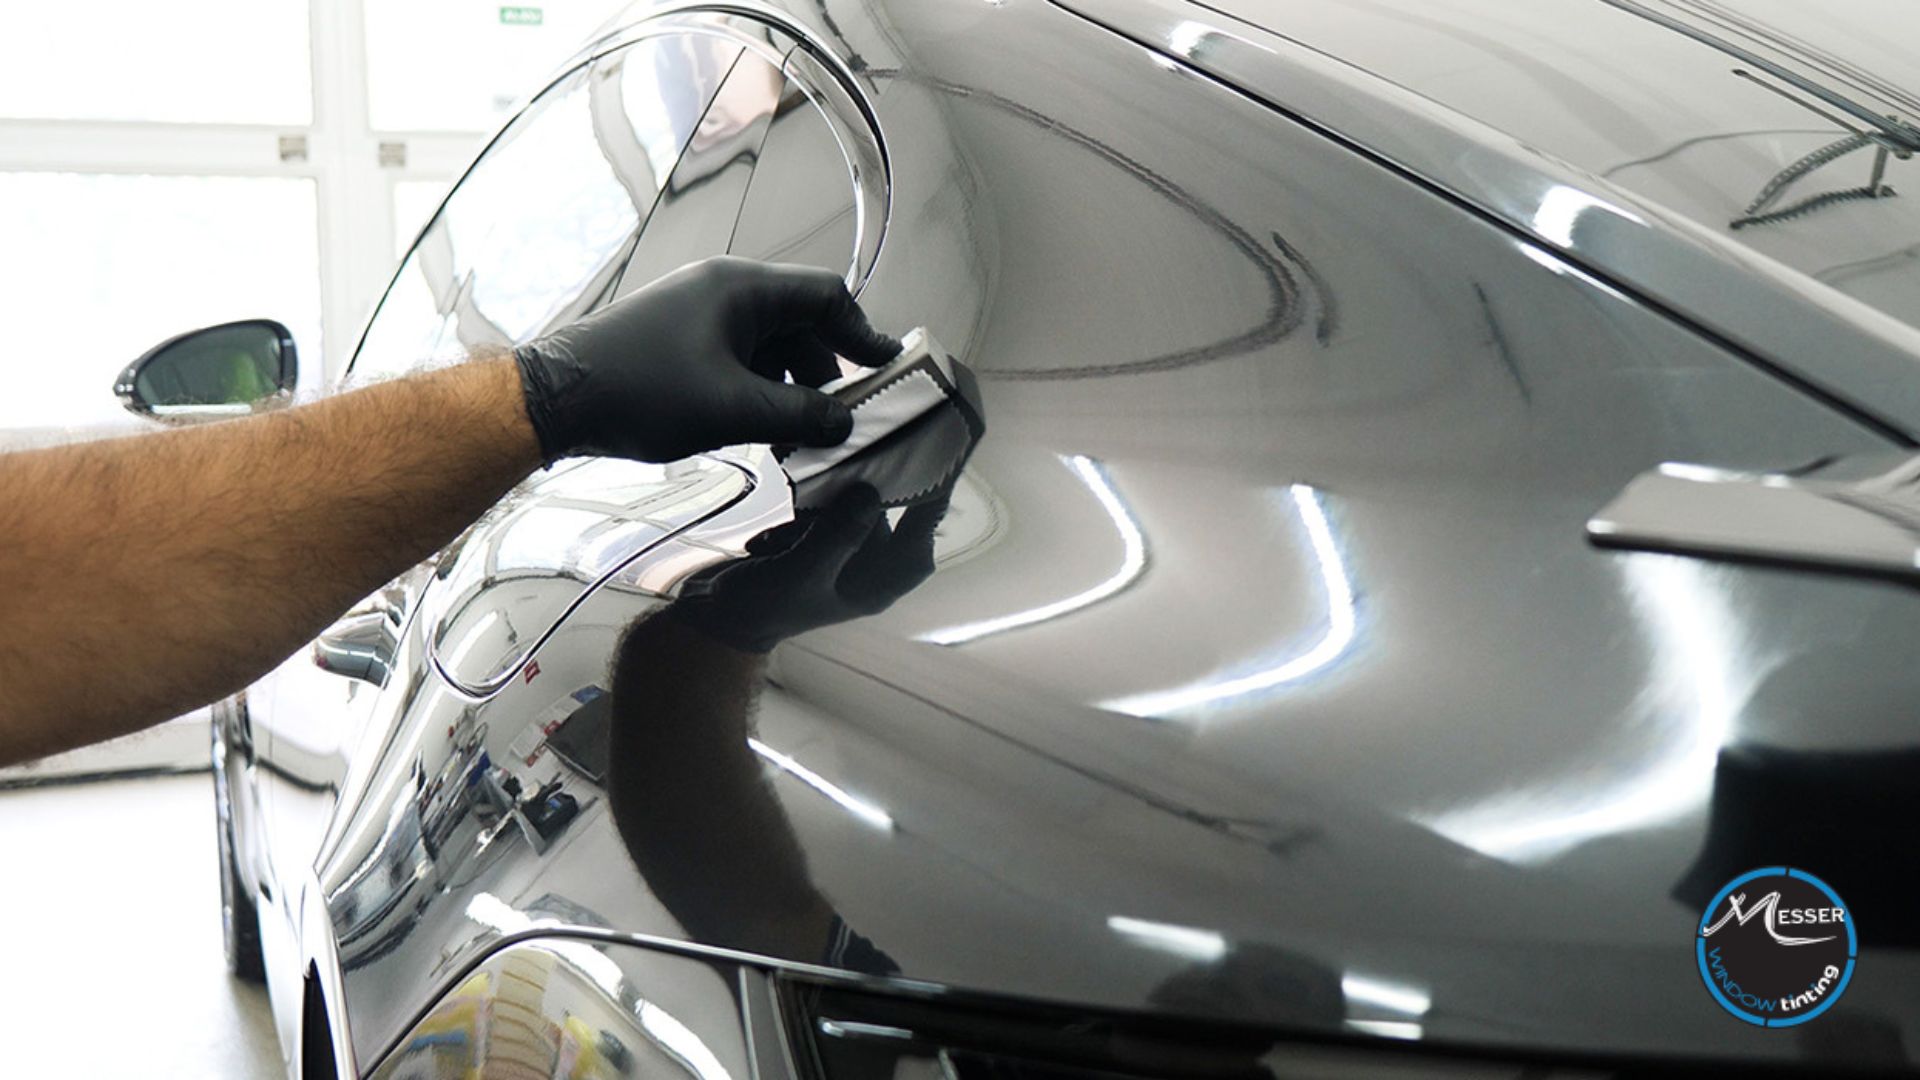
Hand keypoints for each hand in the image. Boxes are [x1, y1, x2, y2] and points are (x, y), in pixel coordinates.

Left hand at [513, 256, 900, 462]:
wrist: (557, 398)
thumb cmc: (639, 392)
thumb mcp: (733, 411)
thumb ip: (800, 417)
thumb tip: (842, 423)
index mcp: (742, 289)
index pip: (826, 296)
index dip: (862, 334)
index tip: (885, 368)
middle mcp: (723, 290)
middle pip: (799, 324)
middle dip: (823, 375)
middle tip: (836, 421)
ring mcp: (698, 312)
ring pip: (767, 346)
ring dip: (788, 389)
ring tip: (791, 437)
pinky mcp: (677, 338)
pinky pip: (737, 357)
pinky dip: (756, 389)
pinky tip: (755, 429)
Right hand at [669, 484, 945, 652]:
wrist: (714, 621)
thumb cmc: (763, 607)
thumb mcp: (802, 572)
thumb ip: (838, 535)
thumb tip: (871, 494)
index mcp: (873, 588)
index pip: (917, 548)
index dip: (932, 511)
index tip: (936, 468)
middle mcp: (861, 572)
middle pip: (885, 522)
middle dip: (872, 490)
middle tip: (866, 450)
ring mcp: (834, 557)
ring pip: (848, 512)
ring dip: (828, 498)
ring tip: (805, 487)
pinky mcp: (807, 546)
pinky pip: (818, 515)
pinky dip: (802, 508)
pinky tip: (778, 514)